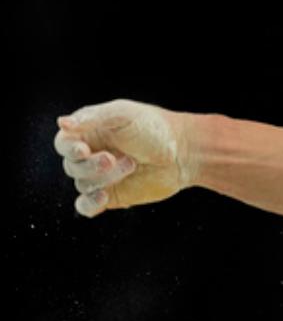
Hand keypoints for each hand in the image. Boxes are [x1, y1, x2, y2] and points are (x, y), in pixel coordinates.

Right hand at [53, 99, 195, 216]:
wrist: (183, 153)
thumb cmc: (154, 128)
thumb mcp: (124, 115)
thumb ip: (93, 117)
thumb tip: (62, 123)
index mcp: (88, 133)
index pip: (63, 144)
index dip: (69, 149)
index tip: (83, 150)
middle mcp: (90, 155)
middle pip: (72, 167)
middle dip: (93, 165)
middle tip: (117, 159)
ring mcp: (99, 177)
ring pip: (83, 185)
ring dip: (105, 178)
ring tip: (132, 165)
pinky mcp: (111, 195)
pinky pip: (86, 206)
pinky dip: (89, 205)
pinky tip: (104, 197)